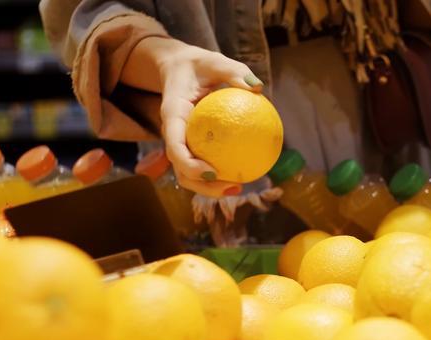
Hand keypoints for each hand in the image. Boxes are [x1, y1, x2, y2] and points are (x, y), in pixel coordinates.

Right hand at [124, 38, 263, 196]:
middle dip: (202, 186)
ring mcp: (180, 142)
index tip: (211, 172)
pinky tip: (244, 172)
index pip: (174, 146)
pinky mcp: (191, 144)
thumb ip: (235, 72)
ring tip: (238, 188)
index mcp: (172, 114)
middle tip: (232, 188)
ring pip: (188, 174)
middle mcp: (173, 133)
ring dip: (209, 188)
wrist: (180, 67)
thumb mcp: (216, 61)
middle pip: (180, 169)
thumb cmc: (200, 64)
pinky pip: (202, 162)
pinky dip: (219, 172)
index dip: (189, 164)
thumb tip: (258, 87)